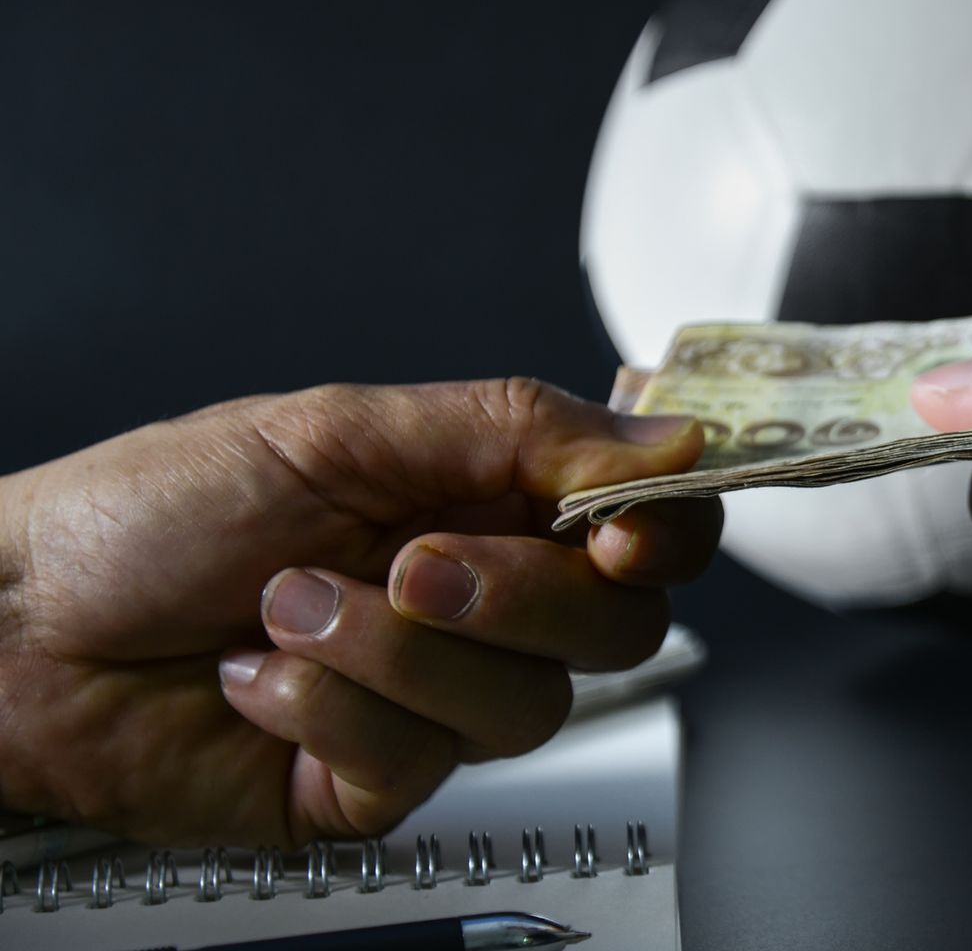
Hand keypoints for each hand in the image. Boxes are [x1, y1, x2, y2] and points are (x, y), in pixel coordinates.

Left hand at [0, 379, 720, 845]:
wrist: (18, 626)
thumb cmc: (153, 511)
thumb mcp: (342, 429)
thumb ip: (516, 428)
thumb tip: (667, 437)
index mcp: (492, 501)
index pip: (650, 528)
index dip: (664, 532)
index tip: (622, 530)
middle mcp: (484, 604)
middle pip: (616, 628)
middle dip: (516, 596)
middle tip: (411, 560)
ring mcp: (437, 701)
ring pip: (523, 706)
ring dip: (391, 651)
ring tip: (285, 606)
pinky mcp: (377, 784)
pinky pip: (418, 765)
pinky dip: (325, 709)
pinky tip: (257, 678)